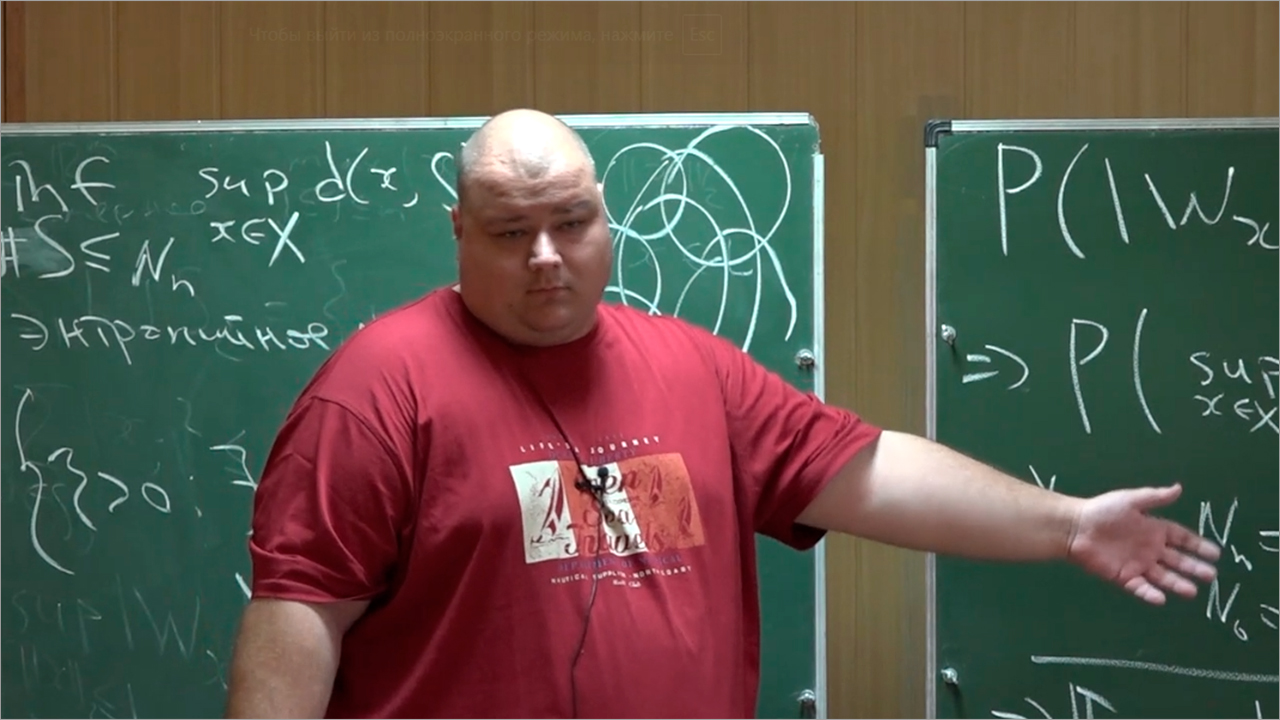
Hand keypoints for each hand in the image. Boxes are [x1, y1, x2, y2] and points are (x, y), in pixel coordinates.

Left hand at [1066, 483, 1220, 604]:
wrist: (1074, 527)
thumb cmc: (1101, 511)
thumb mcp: (1130, 500)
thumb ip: (1155, 498)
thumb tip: (1179, 488)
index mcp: (1153, 529)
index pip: (1182, 538)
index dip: (1198, 545)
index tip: (1215, 553)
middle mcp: (1149, 549)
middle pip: (1177, 561)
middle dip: (1193, 568)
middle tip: (1210, 576)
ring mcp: (1137, 564)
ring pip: (1163, 577)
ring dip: (1177, 584)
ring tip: (1192, 591)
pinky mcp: (1123, 576)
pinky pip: (1140, 587)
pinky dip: (1150, 593)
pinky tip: (1162, 598)